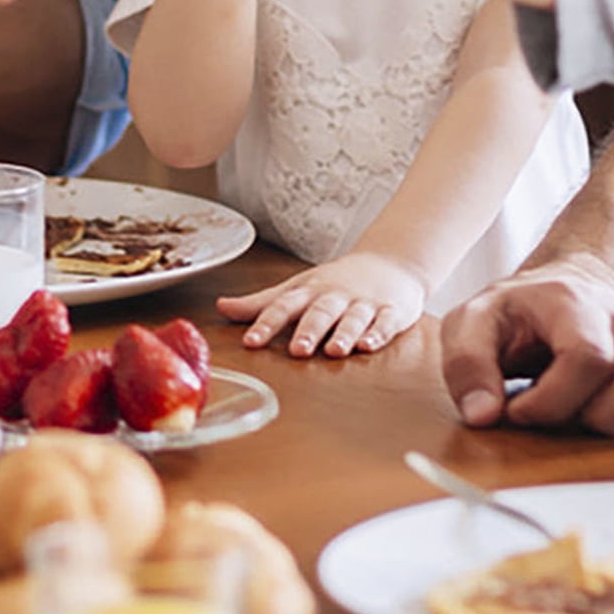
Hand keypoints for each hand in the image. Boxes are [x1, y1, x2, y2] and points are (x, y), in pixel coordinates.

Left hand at [218, 249, 426, 357]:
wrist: (389, 262)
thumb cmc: (336, 282)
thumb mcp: (297, 288)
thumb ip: (261, 303)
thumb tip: (221, 307)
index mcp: (309, 291)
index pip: (284, 305)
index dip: (266, 323)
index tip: (251, 341)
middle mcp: (336, 296)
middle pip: (321, 312)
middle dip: (309, 330)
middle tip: (298, 350)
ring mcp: (365, 303)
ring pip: (354, 318)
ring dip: (344, 334)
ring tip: (334, 351)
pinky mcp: (392, 311)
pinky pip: (386, 322)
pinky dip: (378, 334)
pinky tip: (369, 346)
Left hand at [438, 257, 613, 434]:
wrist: (561, 296)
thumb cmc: (515, 320)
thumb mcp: (470, 328)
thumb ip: (467, 366)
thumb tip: (485, 417)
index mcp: (571, 300)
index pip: (589, 355)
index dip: (555, 401)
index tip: (522, 415)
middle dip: (609, 412)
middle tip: (573, 420)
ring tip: (606, 419)